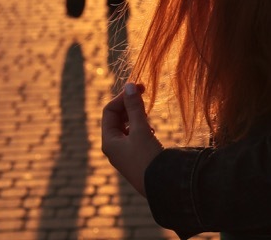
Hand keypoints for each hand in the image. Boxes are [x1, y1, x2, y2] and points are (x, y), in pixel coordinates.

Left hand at [101, 82, 163, 196]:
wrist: (161, 185)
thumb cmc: (147, 157)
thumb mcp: (141, 129)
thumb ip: (135, 107)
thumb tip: (129, 85)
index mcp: (109, 141)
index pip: (109, 110)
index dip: (123, 97)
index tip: (139, 88)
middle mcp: (113, 146)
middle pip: (116, 117)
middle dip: (129, 105)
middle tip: (144, 93)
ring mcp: (124, 152)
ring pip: (126, 126)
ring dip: (136, 116)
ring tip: (148, 115)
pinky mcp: (135, 157)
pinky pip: (134, 136)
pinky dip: (141, 128)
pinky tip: (151, 131)